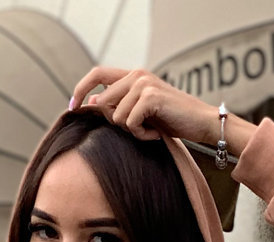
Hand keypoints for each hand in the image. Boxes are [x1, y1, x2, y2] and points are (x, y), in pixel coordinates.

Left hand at [70, 66, 249, 153]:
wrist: (201, 123)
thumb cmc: (172, 120)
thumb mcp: (141, 111)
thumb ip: (119, 104)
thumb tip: (91, 104)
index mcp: (132, 75)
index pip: (97, 74)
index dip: (81, 89)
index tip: (72, 107)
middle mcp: (136, 74)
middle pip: (103, 102)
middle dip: (114, 123)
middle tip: (137, 130)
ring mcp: (143, 84)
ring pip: (116, 116)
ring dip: (132, 132)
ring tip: (150, 131)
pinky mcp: (151, 97)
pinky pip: (130, 123)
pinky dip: (141, 135)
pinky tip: (155, 133)